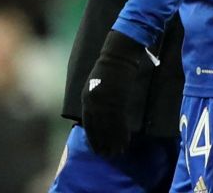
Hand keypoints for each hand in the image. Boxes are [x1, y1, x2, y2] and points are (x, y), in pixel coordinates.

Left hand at [81, 30, 151, 156]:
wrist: (117, 58)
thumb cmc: (106, 70)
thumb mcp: (93, 87)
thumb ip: (93, 102)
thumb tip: (95, 119)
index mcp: (86, 99)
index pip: (88, 125)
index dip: (93, 139)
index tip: (97, 149)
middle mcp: (94, 103)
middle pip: (99, 129)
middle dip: (103, 143)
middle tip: (108, 155)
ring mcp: (107, 102)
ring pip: (110, 128)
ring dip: (115, 142)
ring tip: (118, 152)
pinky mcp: (119, 101)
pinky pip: (121, 122)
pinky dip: (123, 133)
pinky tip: (126, 141)